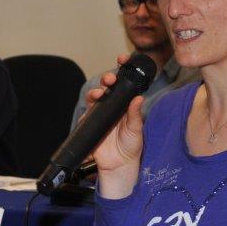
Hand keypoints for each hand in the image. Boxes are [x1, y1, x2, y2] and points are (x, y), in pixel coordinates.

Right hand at [89, 55, 145, 199]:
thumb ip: (135, 115)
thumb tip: (139, 98)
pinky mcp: (90, 122)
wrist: (119, 165)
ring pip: (96, 96)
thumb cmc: (130, 147)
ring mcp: (100, 113)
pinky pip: (87, 111)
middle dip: (108, 78)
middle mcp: (113, 106)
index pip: (124, 84)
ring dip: (97, 91)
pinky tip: (94, 103)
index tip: (124, 60)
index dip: (123, 70)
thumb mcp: (136, 129)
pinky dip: (90, 105)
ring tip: (101, 93)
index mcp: (125, 104)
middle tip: (111, 78)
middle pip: (108, 86)